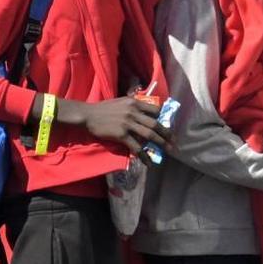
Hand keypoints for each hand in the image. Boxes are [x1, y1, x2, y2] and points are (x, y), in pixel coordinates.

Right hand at [56, 96, 172, 155]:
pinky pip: (136, 147)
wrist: (88, 115)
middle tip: (174, 141)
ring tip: (167, 150)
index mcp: (134, 102)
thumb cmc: (103, 108)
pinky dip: (144, 155)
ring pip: (149, 135)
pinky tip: (149, 162)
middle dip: (166, 134)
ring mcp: (128, 123)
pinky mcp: (121, 134)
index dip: (163, 119)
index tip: (167, 126)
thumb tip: (142, 108)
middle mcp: (133, 112)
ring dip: (160, 144)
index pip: (155, 110)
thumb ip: (132, 104)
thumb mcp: (120, 101)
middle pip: (155, 124)